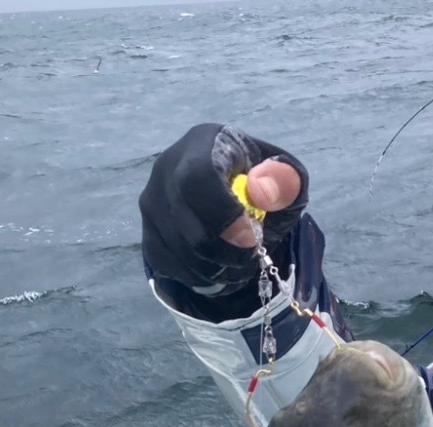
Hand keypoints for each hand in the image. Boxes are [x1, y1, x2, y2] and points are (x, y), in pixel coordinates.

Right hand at [138, 123, 308, 291]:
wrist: (236, 194)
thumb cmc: (263, 185)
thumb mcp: (285, 178)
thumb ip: (283, 181)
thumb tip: (262, 191)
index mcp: (203, 144)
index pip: (198, 178)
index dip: (224, 215)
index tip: (251, 239)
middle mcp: (166, 169)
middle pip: (185, 223)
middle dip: (225, 251)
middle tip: (252, 255)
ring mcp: (151, 203)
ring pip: (178, 251)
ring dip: (216, 268)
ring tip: (240, 261)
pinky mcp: (147, 233)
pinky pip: (169, 265)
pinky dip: (199, 277)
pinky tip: (220, 268)